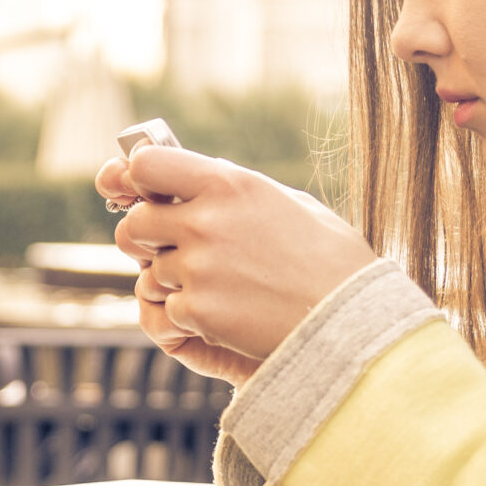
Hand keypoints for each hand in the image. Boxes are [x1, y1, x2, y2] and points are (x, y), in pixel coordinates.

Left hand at [107, 146, 376, 370]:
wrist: (352, 319)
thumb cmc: (328, 259)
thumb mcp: (287, 202)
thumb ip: (233, 188)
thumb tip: (197, 174)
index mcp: (227, 184)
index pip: (144, 165)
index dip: (137, 181)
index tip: (146, 195)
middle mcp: (205, 221)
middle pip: (133, 224)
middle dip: (146, 240)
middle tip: (172, 250)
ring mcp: (198, 267)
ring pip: (149, 273)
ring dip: (172, 282)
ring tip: (221, 287)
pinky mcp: (198, 310)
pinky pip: (168, 310)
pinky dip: (189, 317)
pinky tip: (228, 314)